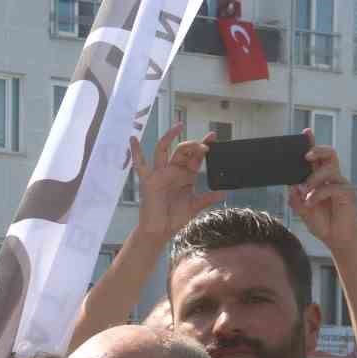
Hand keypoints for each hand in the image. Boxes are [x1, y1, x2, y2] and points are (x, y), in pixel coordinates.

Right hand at [132, 123, 225, 240]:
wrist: (160, 231)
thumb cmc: (175, 218)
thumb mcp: (195, 206)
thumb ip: (209, 198)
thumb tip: (224, 193)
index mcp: (186, 175)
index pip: (196, 156)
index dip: (205, 145)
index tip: (213, 136)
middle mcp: (173, 171)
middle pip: (183, 150)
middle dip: (193, 145)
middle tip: (204, 145)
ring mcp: (160, 174)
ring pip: (164, 150)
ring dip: (170, 137)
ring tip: (179, 126)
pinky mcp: (148, 180)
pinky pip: (140, 165)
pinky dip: (135, 152)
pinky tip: (132, 139)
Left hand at [290, 140, 356, 251]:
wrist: (337, 241)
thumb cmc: (323, 224)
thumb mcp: (303, 211)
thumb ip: (296, 199)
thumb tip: (291, 186)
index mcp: (321, 180)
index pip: (317, 159)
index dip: (312, 144)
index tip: (305, 132)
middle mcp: (332, 179)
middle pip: (329, 155)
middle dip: (318, 150)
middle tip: (306, 155)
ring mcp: (341, 185)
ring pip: (329, 170)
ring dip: (313, 179)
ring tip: (305, 193)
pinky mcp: (348, 194)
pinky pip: (332, 187)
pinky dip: (318, 194)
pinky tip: (310, 202)